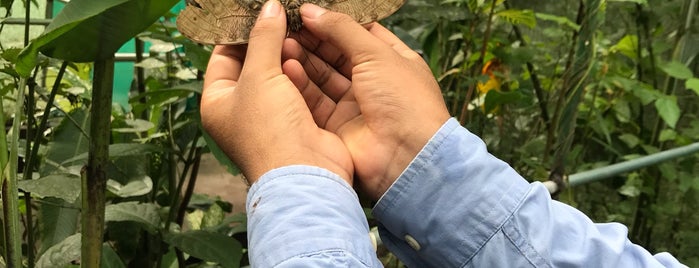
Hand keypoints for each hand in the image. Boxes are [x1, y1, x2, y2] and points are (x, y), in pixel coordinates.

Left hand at [200, 0, 352, 183]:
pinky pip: (299, 89)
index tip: (257, 11)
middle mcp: (241, 110)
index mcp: (218, 102)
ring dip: (288, 54)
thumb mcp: (260, 76)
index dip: (238, 32)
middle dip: (268, 40)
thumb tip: (268, 7)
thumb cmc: (269, 130)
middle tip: (282, 16)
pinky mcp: (297, 121)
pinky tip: (312, 54)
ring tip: (298, 29)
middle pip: (253, 64)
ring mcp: (271, 117)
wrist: (305, 173)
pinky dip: (304, 73)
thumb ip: (263, 38)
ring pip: (279, 75)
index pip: (223, 56)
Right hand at [281, 4, 450, 199]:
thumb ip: (342, 30)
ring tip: (281, 42)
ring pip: (322, 78)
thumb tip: (311, 11)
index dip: (335, 22)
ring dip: (303, 60)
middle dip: (313, 40)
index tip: (307, 12)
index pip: (360, 33)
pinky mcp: (337, 127)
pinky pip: (314, 102)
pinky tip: (285, 67)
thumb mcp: (376, 53)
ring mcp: (355, 106)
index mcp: (392, 61)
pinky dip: (300, 85)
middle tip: (287, 25)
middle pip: (337, 55)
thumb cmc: (404, 100)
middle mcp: (373, 83)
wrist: (407, 156)